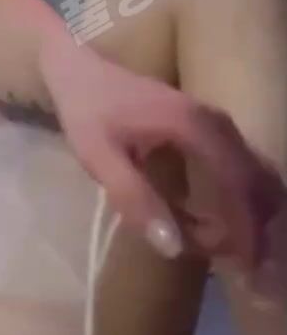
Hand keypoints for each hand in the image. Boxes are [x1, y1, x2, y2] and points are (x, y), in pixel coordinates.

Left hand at [45, 43, 284, 270]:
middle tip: (236, 265)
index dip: (246, 227)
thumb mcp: (98, 157)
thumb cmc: (87, 111)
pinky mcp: (210, 127)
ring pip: (252, 174)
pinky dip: (239, 199)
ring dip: (247, 214)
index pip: (237, 182)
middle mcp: (214, 121)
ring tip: (224, 249)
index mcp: (192, 125)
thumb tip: (173, 246)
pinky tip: (216, 224)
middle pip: (254, 179)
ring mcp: (216, 121)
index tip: (245, 265)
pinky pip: (240, 167)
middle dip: (252, 226)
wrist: (80, 68)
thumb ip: (134, 198)